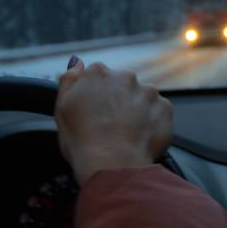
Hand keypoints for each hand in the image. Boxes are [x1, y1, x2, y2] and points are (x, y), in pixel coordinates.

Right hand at [54, 57, 171, 184]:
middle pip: (122, 85)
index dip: (96, 96)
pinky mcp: (164, 107)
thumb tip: (76, 64)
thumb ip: (68, 81)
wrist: (113, 164)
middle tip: (111, 125)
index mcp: (97, 73)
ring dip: (137, 109)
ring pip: (142, 97)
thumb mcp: (62, 110)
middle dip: (119, 100)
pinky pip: (158, 111)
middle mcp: (125, 77)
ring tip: (127, 133)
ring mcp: (148, 91)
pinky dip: (152, 121)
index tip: (96, 112)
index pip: (98, 76)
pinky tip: (140, 136)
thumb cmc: (83, 142)